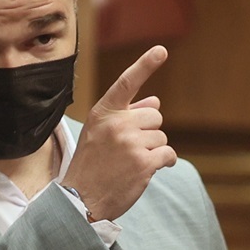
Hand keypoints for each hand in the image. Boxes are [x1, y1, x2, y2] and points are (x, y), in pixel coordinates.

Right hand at [60, 46, 175, 221]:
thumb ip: (126, 115)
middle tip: (128, 150)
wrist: (81, 200)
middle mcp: (117, 123)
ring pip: (161, 136)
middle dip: (148, 132)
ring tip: (131, 163)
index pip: (127, 82)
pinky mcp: (144, 163)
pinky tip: (149, 170)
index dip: (145, 64)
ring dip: (153, 150)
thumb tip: (155, 102)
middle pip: (155, 117)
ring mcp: (131, 143)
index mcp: (103, 112)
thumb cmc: (92, 165)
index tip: (161, 50)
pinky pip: (168, 154)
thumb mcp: (100, 134)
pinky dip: (164, 162)